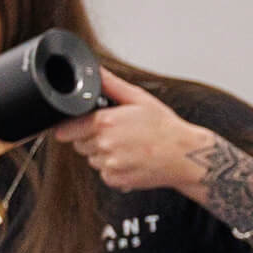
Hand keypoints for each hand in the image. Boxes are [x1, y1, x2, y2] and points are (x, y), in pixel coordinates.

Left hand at [51, 70, 213, 194]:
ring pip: (91, 159)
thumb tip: (96, 72)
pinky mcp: (115, 180)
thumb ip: (112, 85)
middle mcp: (104, 144)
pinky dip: (113, 168)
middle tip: (116, 133)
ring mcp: (109, 164)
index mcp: (106, 122)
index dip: (74, 126)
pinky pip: (104, 173)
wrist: (185, 154)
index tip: (82, 125)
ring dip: (102, 153)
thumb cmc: (164, 126)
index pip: (67, 129)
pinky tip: (130, 159)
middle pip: (79, 144)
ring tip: (126, 146)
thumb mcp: (139, 99)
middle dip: (91, 138)